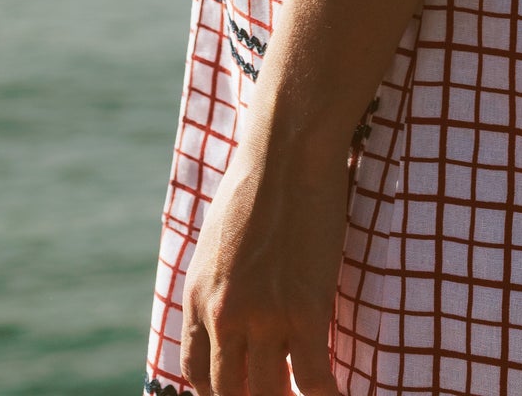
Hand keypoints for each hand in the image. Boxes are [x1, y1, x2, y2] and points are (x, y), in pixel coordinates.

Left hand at [180, 124, 347, 395]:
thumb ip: (218, 283)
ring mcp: (264, 315)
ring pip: (268, 393)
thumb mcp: (218, 240)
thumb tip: (229, 309)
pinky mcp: (304, 310)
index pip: (196, 373)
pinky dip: (324, 395)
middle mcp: (223, 314)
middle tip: (273, 394)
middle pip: (229, 393)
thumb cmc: (257, 182)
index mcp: (197, 296)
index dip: (218, 394)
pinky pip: (311, 377)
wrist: (287, 151)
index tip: (240, 392)